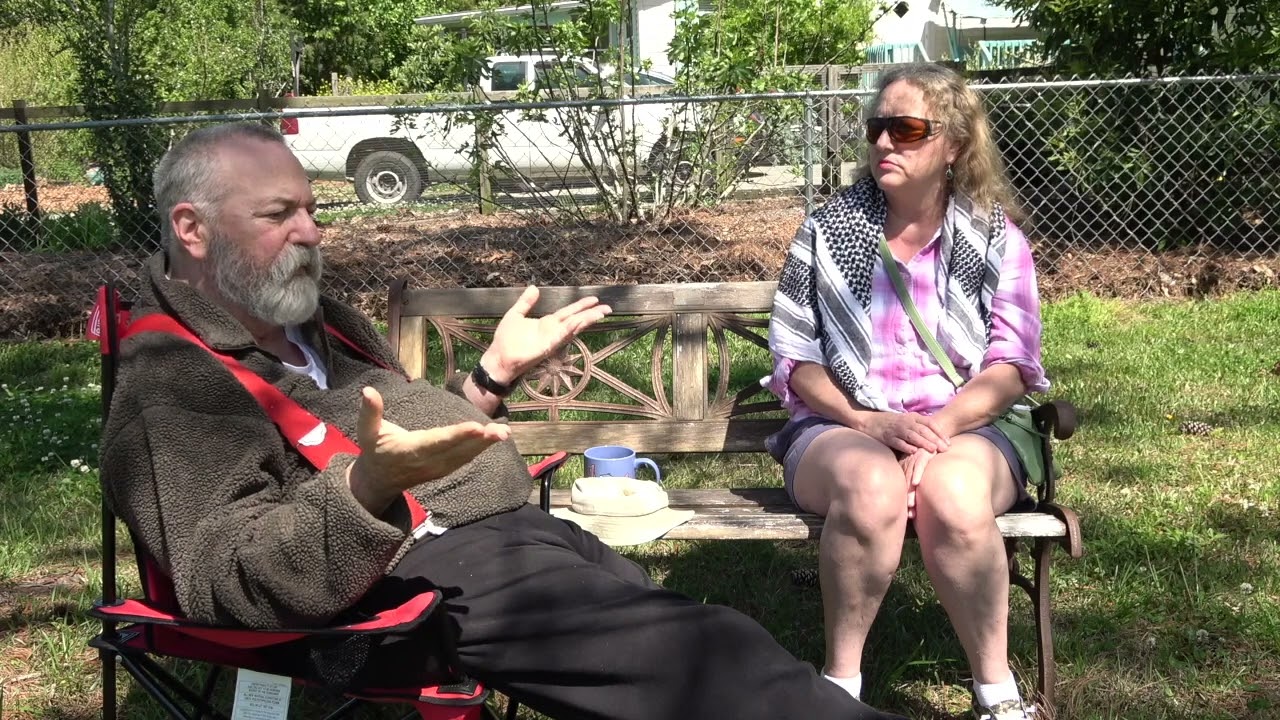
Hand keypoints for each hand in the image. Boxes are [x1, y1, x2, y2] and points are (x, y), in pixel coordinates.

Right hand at [347, 387, 510, 510]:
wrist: (378, 481)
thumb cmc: (374, 450)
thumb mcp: (366, 431)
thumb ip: (369, 412)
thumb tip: (367, 390)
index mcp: (410, 449)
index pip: (437, 441)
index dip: (457, 435)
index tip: (476, 428)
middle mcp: (427, 461)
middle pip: (458, 450)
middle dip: (481, 440)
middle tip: (502, 431)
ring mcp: (438, 468)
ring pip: (465, 456)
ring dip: (485, 445)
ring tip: (504, 432)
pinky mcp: (444, 469)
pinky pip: (464, 459)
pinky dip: (480, 449)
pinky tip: (494, 438)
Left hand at [482, 286, 611, 383]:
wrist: (498, 357)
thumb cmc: (506, 340)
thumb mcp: (515, 315)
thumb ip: (526, 302)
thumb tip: (534, 287)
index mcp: (547, 323)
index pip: (568, 312)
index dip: (581, 305)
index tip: (595, 299)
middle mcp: (552, 331)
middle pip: (576, 320)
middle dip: (591, 314)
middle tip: (608, 308)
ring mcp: (550, 340)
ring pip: (572, 328)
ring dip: (585, 321)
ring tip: (600, 313)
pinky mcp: (545, 348)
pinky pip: (559, 338)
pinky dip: (568, 330)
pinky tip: (577, 323)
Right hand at [864, 412, 950, 453]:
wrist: (869, 421)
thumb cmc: (890, 422)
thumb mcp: (906, 420)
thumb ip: (919, 425)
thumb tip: (936, 434)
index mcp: (912, 417)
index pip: (929, 423)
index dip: (940, 432)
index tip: (948, 442)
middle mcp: (905, 422)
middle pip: (923, 430)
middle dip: (935, 439)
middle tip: (945, 449)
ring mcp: (896, 430)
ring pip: (912, 436)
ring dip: (923, 442)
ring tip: (933, 450)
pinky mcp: (887, 437)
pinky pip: (898, 442)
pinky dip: (906, 447)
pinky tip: (914, 452)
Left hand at [900, 449, 933, 519]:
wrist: (933, 435)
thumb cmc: (929, 452)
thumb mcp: (920, 464)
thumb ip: (917, 477)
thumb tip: (921, 495)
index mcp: (906, 469)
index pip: (905, 487)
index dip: (907, 501)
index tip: (909, 515)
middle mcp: (908, 465)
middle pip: (906, 486)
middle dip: (908, 500)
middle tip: (909, 514)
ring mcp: (914, 460)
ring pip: (910, 478)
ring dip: (911, 492)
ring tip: (910, 505)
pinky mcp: (923, 454)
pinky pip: (919, 465)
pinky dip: (917, 473)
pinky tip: (916, 483)